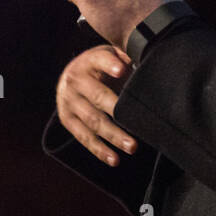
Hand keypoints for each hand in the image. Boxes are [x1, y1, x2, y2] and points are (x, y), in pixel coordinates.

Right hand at [55, 44, 138, 166]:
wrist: (71, 76)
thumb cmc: (102, 65)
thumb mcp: (111, 54)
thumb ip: (126, 56)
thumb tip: (148, 56)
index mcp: (88, 61)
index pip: (100, 60)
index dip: (110, 65)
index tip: (122, 70)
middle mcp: (75, 81)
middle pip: (98, 97)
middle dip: (119, 111)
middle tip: (138, 122)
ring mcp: (68, 102)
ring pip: (93, 122)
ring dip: (113, 136)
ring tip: (133, 147)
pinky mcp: (67, 120)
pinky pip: (84, 137)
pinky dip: (100, 150)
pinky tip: (115, 160)